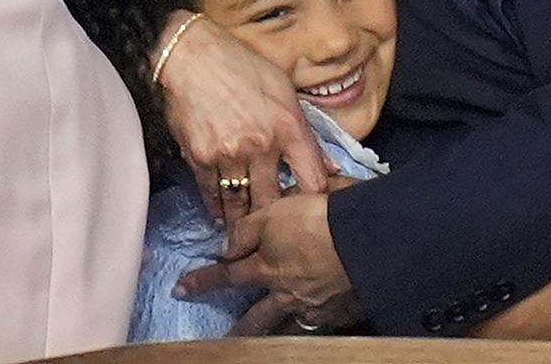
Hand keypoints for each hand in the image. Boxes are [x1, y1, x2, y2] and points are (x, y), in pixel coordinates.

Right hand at [155, 11, 328, 225]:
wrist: (190, 55)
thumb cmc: (240, 65)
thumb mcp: (284, 89)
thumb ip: (305, 130)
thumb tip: (328, 164)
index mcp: (289, 127)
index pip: (312, 180)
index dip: (314, 200)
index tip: (310, 209)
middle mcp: (261, 145)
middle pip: (273, 200)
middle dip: (274, 217)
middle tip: (276, 229)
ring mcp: (229, 154)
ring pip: (241, 202)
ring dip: (244, 219)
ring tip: (247, 231)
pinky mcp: (200, 157)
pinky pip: (212, 193)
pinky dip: (217, 207)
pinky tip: (221, 214)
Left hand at [176, 193, 361, 334]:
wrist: (370, 238)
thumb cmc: (320, 218)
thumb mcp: (276, 210)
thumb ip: (247, 230)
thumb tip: (225, 247)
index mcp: (268, 268)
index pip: (228, 275)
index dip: (204, 281)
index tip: (180, 291)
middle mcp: (288, 293)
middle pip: (258, 316)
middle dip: (242, 328)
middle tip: (228, 338)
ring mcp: (317, 305)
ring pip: (291, 325)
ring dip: (279, 333)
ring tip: (272, 341)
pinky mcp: (344, 309)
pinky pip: (325, 323)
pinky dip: (318, 325)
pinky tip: (318, 322)